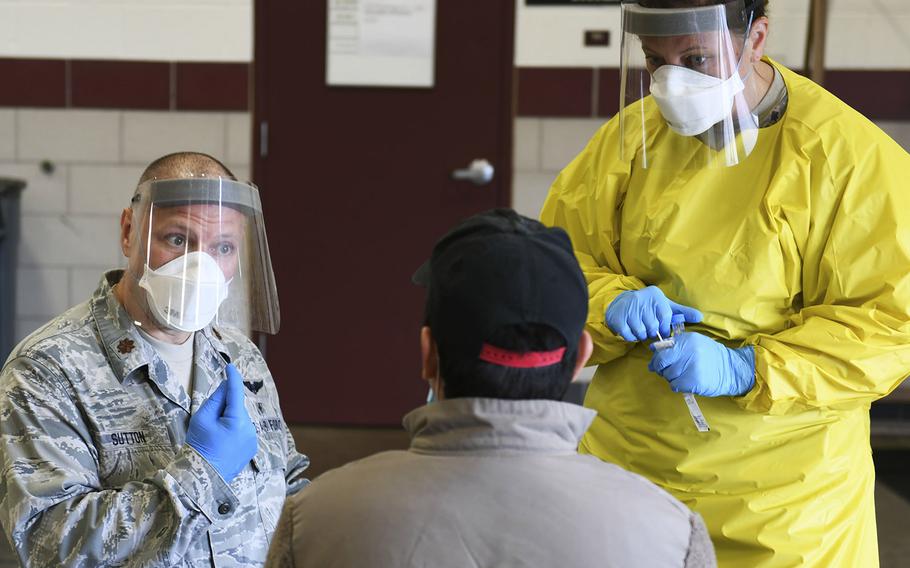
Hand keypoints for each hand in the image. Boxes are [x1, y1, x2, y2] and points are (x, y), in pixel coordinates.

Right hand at [186, 364, 257, 481]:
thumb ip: (216, 399)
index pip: (236, 392)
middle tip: (209, 423)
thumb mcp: (202, 419)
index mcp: (238, 421)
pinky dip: (233, 432)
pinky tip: (222, 444)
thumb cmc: (199, 447)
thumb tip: (227, 385)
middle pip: (236, 408)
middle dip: (224, 408)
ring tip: (214, 438)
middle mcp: (250, 429)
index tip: (230, 367)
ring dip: (229, 421)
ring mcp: (253, 440)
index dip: (233, 378)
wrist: (203, 479)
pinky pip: (242, 432)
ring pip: (239, 420)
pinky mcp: (252, 448)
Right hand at [605, 286, 701, 340]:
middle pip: (653, 327)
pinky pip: (629, 335)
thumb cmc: (648, 307)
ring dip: (641, 335)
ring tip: (639, 328)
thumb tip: (700, 317)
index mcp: (655, 296)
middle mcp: (641, 299)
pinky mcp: (618, 317)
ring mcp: (628, 308)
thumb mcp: (665, 306)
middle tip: (648, 328)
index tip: (660, 328)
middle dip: (651, 332)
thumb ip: (682, 312)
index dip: (663, 327)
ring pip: (641, 332)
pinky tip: (630, 330)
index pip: (665, 318)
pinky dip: (631, 337)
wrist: (622, 304)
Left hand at [648, 332, 754, 396]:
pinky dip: (678, 385)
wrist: (731, 369)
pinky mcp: (694, 382)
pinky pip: (675, 385)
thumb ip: (675, 345)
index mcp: (687, 340)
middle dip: (661, 369)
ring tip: (683, 375)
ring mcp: (692, 367)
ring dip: (671, 378)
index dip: (656, 358)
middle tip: (667, 371)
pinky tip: (686, 382)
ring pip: (667, 375)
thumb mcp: (694, 343)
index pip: (661, 351)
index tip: (657, 363)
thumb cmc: (710, 356)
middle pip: (661, 364)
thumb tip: (653, 349)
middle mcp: (689, 352)